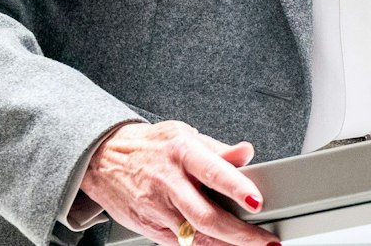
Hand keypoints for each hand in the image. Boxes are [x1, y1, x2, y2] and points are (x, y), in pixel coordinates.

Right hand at [78, 120, 277, 245]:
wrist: (103, 158)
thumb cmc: (149, 146)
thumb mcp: (183, 134)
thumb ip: (217, 149)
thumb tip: (246, 152)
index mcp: (181, 152)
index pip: (213, 172)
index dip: (237, 188)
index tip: (258, 201)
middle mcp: (169, 182)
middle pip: (206, 216)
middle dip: (240, 235)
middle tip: (267, 242)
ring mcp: (158, 209)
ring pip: (195, 237)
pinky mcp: (151, 228)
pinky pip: (182, 244)